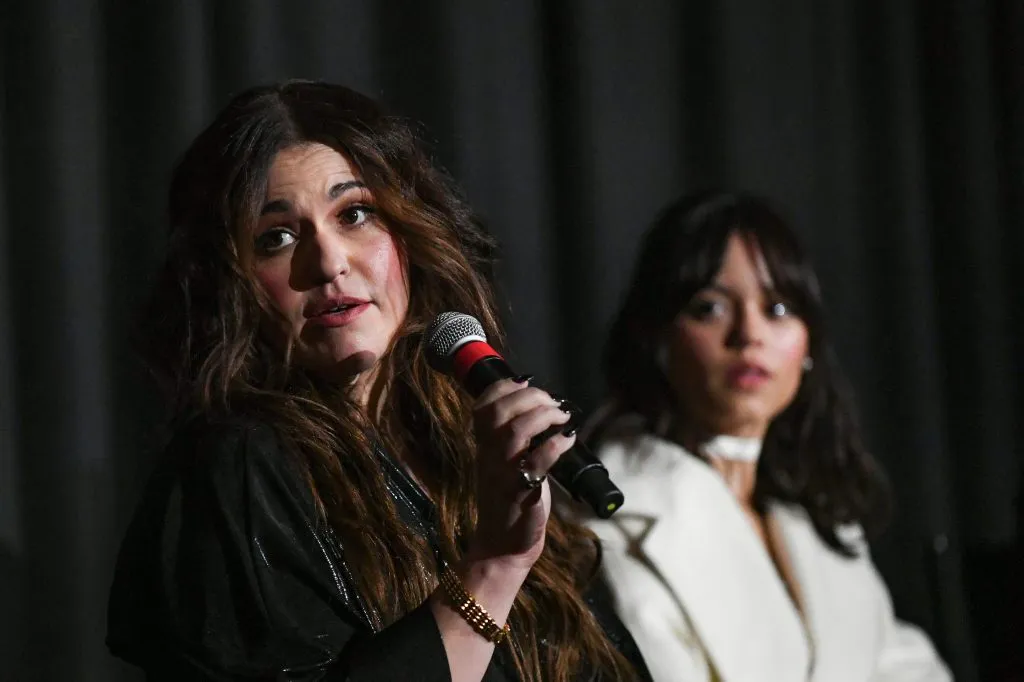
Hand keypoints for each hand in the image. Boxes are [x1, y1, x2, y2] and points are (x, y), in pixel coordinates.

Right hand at [467, 378, 576, 570]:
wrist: (501, 547)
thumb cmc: (508, 502)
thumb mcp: (502, 464)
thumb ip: (513, 438)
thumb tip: (541, 409)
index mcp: (484, 446)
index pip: (483, 405)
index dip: (504, 387)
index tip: (527, 383)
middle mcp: (489, 456)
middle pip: (500, 411)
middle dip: (530, 396)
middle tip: (553, 403)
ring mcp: (504, 474)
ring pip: (516, 430)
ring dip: (544, 416)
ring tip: (562, 417)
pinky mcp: (522, 493)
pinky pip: (537, 463)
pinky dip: (556, 445)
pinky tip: (569, 439)